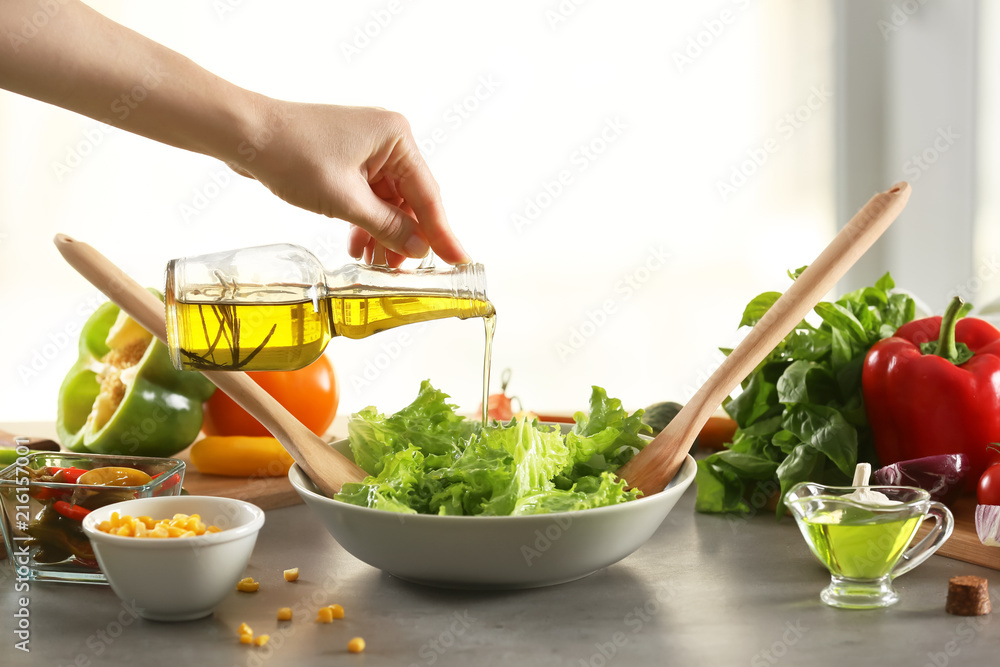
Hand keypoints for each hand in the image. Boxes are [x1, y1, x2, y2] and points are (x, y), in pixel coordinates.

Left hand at [231, 100, 469, 264]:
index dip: (443, 234)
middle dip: (405, 237)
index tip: (460, 261)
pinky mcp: (348, 160)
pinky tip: (356, 246)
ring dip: (382, 233)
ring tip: (374, 265)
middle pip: (410, 200)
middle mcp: (388, 140)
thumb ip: (388, 227)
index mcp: (396, 138)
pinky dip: (364, 221)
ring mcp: (367, 149)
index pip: (429, 196)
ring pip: (388, 202)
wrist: (245, 135)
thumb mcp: (346, 201)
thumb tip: (419, 250)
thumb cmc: (293, 156)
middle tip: (404, 273)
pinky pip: (368, 196)